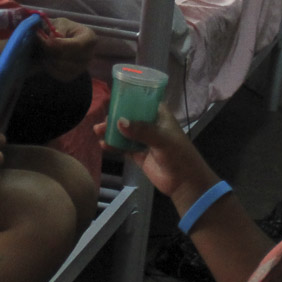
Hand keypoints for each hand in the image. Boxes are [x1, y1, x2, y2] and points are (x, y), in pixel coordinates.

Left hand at [38, 18, 96, 83]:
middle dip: (51, 50)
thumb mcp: (60, 22)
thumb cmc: (62, 29)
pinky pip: (59, 75)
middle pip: (67, 56)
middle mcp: (89, 54)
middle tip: (42, 43)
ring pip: (61, 66)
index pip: (77, 45)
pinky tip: (47, 59)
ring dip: (49, 58)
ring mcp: (82, 67)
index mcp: (89, 38)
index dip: (61, 44)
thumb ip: (58, 28)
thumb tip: (53, 39)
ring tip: (45, 50)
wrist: (60, 40)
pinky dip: (50, 68)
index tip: (48, 41)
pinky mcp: (73, 76)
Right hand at [94, 106, 216, 204]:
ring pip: (124, 132)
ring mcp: (143, 140)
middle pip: (129, 117)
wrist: (184, 182)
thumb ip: (142, 131)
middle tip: (102, 122)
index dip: (128, 99)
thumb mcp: (162, 139)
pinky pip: (123, 147)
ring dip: (111, 132)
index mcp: (159, 115)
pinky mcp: (138, 154)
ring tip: (98, 132)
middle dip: (115, 118)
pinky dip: (113, 145)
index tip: (111, 99)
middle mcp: (150, 125)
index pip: (142, 101)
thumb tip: (119, 122)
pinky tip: (104, 145)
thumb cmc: (179, 155)